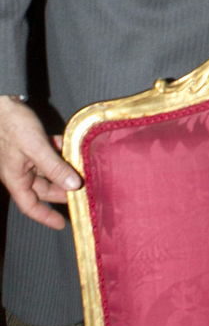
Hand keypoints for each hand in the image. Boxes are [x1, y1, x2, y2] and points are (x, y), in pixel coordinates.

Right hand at [0, 96, 81, 228]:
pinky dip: (58, 152)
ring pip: (47, 170)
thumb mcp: (35, 147)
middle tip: (82, 191)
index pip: (30, 205)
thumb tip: (73, 185)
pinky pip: (47, 153)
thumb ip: (54, 166)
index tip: (62, 223)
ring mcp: (24, 157)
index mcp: (16, 177)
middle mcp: (20, 170)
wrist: (1, 101)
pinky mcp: (29, 143)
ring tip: (83, 170)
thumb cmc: (11, 125)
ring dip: (63, 170)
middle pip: (43, 188)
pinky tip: (70, 146)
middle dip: (62, 191)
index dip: (45, 216)